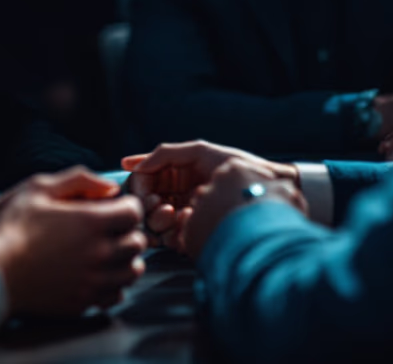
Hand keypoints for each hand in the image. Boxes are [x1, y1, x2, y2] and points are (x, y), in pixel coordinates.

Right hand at [0, 167, 147, 315]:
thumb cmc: (13, 226)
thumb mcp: (39, 188)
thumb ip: (78, 180)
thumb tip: (110, 187)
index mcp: (91, 222)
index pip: (134, 213)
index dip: (126, 206)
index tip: (114, 207)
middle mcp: (98, 253)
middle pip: (138, 242)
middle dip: (129, 231)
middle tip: (112, 229)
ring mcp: (93, 281)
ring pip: (132, 271)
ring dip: (125, 258)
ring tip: (107, 252)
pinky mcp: (83, 301)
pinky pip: (116, 294)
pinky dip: (113, 284)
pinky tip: (97, 274)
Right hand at [121, 141, 297, 251]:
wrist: (264, 189)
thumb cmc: (235, 165)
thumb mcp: (199, 152)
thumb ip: (164, 155)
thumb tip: (128, 164)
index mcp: (172, 176)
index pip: (141, 185)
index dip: (140, 192)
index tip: (150, 196)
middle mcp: (174, 197)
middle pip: (143, 209)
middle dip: (150, 210)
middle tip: (165, 208)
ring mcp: (183, 218)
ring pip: (154, 228)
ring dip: (163, 223)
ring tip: (182, 215)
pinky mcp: (193, 236)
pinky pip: (171, 241)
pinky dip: (176, 234)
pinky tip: (193, 224)